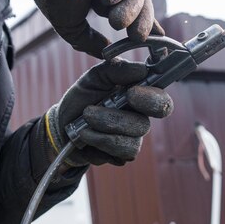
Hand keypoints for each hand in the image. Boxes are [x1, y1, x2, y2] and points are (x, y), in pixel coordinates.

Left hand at [44, 59, 172, 166]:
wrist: (63, 125)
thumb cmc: (83, 98)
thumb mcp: (94, 77)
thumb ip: (116, 69)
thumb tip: (141, 68)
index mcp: (140, 95)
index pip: (161, 99)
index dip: (151, 98)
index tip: (130, 93)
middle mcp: (141, 117)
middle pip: (145, 123)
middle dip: (119, 118)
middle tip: (92, 111)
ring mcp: (134, 138)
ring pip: (130, 139)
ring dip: (102, 127)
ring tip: (84, 119)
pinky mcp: (123, 154)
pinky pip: (120, 152)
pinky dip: (98, 141)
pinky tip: (86, 135)